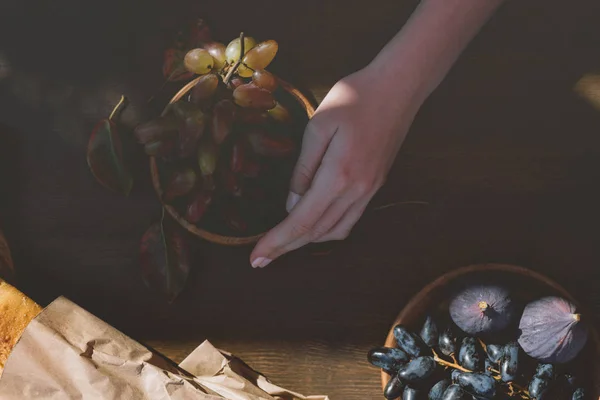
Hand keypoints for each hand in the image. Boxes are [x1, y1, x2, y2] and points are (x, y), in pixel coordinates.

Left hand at [249, 64, 420, 267]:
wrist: (399, 87)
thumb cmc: (354, 97)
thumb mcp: (318, 126)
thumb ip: (303, 169)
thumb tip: (291, 204)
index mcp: (339, 176)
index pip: (301, 221)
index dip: (276, 242)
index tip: (256, 258)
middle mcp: (357, 191)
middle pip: (317, 232)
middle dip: (286, 248)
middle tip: (260, 260)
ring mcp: (370, 191)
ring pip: (335, 230)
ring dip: (306, 241)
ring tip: (282, 244)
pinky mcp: (376, 185)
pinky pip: (349, 220)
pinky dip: (328, 230)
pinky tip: (314, 226)